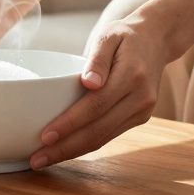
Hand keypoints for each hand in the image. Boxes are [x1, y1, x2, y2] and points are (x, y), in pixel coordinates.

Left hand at [29, 12, 173, 168]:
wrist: (157, 40)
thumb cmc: (126, 35)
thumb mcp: (109, 35)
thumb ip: (98, 58)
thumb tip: (88, 82)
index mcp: (132, 75)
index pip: (96, 105)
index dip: (69, 124)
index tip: (45, 136)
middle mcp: (140, 98)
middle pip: (98, 131)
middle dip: (65, 148)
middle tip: (36, 159)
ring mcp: (142, 111)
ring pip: (103, 138)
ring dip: (72, 152)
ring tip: (44, 158)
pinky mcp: (139, 118)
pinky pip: (109, 135)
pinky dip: (85, 144)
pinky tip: (64, 149)